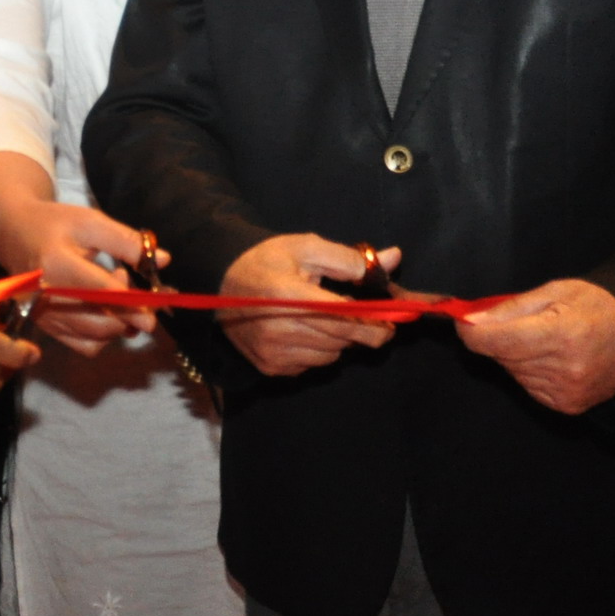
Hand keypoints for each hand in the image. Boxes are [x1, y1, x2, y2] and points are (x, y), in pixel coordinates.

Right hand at [0, 181, 147, 357]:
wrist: (13, 233)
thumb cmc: (54, 224)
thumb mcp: (91, 222)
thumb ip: (127, 242)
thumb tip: (162, 260)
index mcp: (56, 264)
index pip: (99, 293)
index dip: (130, 307)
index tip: (152, 320)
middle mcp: (46, 296)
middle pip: (99, 322)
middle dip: (130, 316)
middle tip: (143, 295)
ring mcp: (44, 316)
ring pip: (95, 337)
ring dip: (119, 323)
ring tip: (116, 294)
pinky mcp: (46, 327)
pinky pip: (84, 345)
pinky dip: (104, 336)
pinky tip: (105, 313)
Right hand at [215, 234, 400, 376]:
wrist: (220, 283)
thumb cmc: (267, 261)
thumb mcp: (307, 248)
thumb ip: (351, 259)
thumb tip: (394, 259)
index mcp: (290, 296)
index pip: (346, 320)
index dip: (376, 324)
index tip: (390, 321)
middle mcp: (280, 330)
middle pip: (343, 341)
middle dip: (359, 329)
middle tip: (358, 314)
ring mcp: (273, 353)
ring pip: (330, 356)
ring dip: (337, 341)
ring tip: (321, 318)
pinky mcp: (270, 367)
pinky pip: (311, 365)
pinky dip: (316, 351)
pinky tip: (302, 331)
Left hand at [454, 278, 614, 414]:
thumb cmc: (600, 305)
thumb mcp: (555, 292)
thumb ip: (510, 308)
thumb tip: (470, 321)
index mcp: (560, 334)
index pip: (493, 342)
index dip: (471, 332)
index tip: (466, 321)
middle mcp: (563, 369)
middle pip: (501, 357)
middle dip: (499, 339)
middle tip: (521, 323)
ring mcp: (567, 392)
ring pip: (514, 373)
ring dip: (517, 356)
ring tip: (546, 340)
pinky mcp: (569, 406)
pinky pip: (529, 387)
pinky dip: (531, 372)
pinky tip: (553, 359)